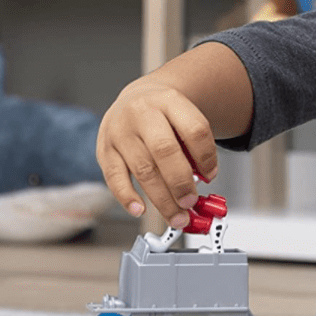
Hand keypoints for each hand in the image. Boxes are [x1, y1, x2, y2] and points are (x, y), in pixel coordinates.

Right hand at [97, 79, 218, 227]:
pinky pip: (114, 176)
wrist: (137, 98)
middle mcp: (142, 112)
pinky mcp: (104, 148)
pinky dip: (127, 196)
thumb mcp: (185, 119)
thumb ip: (195, 147)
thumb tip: (201, 185)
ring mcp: (120, 130)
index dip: (206, 157)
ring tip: (177, 217)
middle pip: (165, 151)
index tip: (211, 177)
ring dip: (162, 199)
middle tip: (191, 203)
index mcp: (170, 100)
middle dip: (181, 183)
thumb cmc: (166, 116)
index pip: (194, 130)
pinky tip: (140, 209)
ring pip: (143, 169)